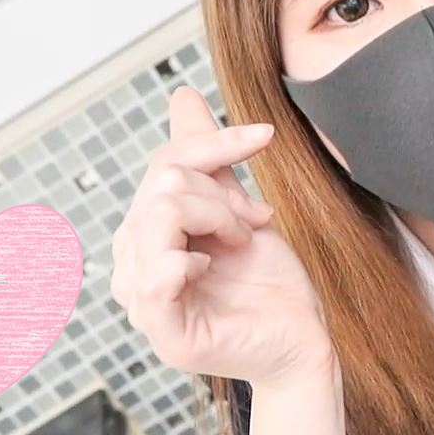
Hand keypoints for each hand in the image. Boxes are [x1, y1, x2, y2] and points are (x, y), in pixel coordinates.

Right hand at [110, 85, 332, 387]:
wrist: (301, 338)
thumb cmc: (268, 281)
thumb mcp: (236, 208)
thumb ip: (205, 159)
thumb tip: (182, 96)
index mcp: (144, 235)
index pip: (163, 164)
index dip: (214, 144)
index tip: (264, 139)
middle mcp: (132, 265)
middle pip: (162, 186)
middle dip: (220, 194)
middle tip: (254, 223)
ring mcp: (142, 302)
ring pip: (158, 216)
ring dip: (216, 220)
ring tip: (240, 244)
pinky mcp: (163, 335)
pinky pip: (156, 278)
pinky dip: (191, 259)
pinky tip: (213, 267)